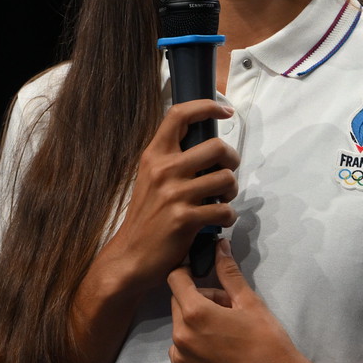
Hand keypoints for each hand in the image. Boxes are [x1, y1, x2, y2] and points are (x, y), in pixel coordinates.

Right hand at [93, 98, 239, 294]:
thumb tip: (208, 147)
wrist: (131, 256)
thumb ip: (172, 160)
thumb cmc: (146, 217)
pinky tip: (217, 221)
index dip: (207, 106)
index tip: (225, 110)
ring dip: (231, 191)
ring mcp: (174, 194)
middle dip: (232, 159)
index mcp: (154, 155)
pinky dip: (228, 217)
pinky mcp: (185, 218)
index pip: (179, 114)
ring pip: (226, 178)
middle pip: (216, 146)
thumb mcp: (151, 179)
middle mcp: (164, 170)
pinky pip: (225, 210)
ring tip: (222, 200)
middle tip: (227, 172)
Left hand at [167, 239, 314, 362]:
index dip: (188, 273)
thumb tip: (219, 244)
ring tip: (226, 335)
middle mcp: (179, 337)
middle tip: (227, 310)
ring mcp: (180, 361)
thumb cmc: (268, 342)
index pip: (175, 279)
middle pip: (177, 304)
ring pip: (180, 329)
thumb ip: (228, 272)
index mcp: (194, 313)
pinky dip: (195, 348)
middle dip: (198, 300)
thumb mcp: (249, 303)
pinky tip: (220, 354)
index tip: (203, 275)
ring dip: (195, 325)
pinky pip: (182, 353)